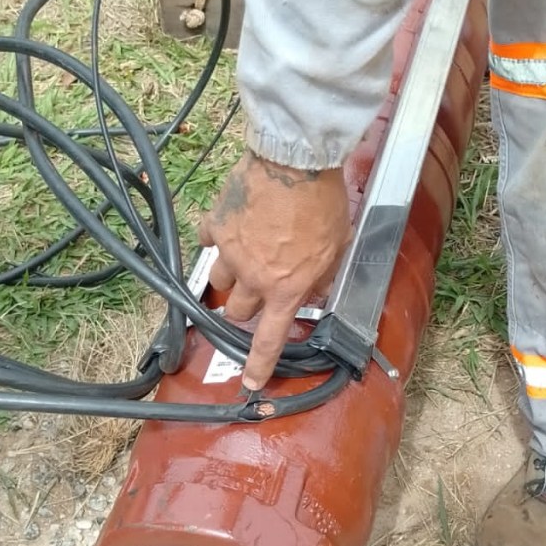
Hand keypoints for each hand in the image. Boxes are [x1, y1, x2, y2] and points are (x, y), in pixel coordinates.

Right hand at [198, 151, 351, 390]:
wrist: (295, 163)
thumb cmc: (323, 203)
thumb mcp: (335, 247)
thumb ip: (321, 275)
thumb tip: (313, 288)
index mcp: (287, 288)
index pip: (270, 338)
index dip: (258, 365)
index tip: (250, 382)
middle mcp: (254, 278)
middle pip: (237, 311)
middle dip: (245, 306)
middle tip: (255, 291)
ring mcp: (231, 252)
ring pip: (218, 280)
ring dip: (230, 275)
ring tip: (241, 258)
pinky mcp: (217, 225)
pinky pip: (209, 240)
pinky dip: (217, 237)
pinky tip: (231, 225)